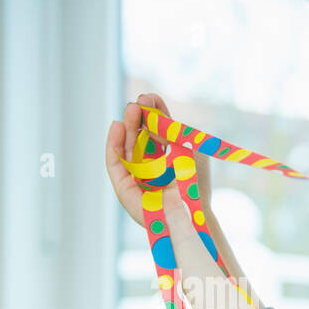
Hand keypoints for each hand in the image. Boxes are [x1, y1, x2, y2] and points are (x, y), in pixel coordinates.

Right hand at [105, 93, 213, 227]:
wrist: (192, 211)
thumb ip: (167, 128)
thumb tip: (150, 104)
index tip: (150, 98)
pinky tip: (117, 126)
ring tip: (131, 109)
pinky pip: (114, 162)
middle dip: (138, 118)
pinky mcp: (123, 188)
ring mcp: (136, 178)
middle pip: (138, 137)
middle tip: (139, 102)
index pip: (155, 132)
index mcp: (167, 158)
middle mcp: (150, 168)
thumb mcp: (183, 148)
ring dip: (127, 127)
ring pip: (126, 147)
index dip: (152, 114)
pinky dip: (113, 144)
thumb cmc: (194, 183)